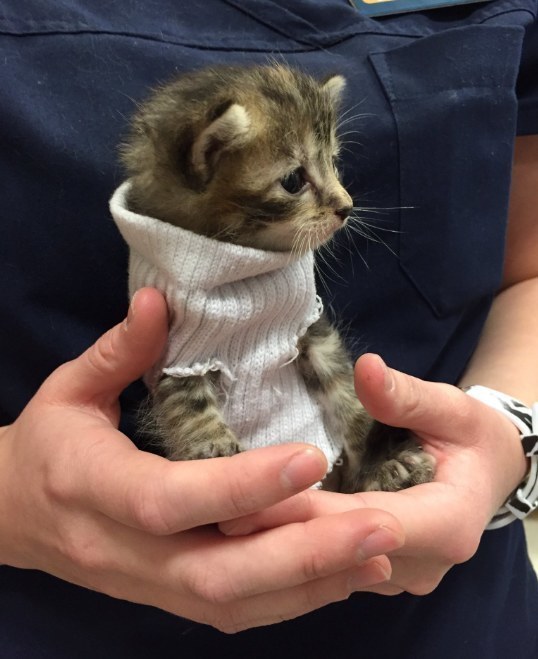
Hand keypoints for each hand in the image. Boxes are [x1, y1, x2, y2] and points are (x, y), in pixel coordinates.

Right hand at [0, 293, 403, 631]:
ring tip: (380, 549)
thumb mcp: (70, 387)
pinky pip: (234, 610)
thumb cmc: (46, 441)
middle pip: (216, 572)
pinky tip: (344, 574)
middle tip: (382, 523)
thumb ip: (119, 349)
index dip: (239, 486)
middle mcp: (120, 550)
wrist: (9, 514)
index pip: (169, 499)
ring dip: (311, 582)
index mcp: (90, 486)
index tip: (311, 457)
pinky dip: (293, 598)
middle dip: (302, 553)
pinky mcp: (166, 596)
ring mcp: (145, 584)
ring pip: (233, 602)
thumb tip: (158, 299)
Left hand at [221, 353, 527, 595]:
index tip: (251, 494)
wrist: (487, 472)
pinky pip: (328, 566)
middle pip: (337, 554)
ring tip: (216, 520)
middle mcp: (417, 563)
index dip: (307, 511)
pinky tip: (247, 527)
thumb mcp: (453, 408)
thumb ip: (408, 395)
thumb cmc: (471, 437)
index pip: (365, 522)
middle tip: (213, 512)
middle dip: (276, 533)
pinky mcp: (374, 569)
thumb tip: (366, 370)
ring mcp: (394, 573)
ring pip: (328, 568)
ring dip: (276, 544)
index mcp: (445, 525)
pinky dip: (290, 546)